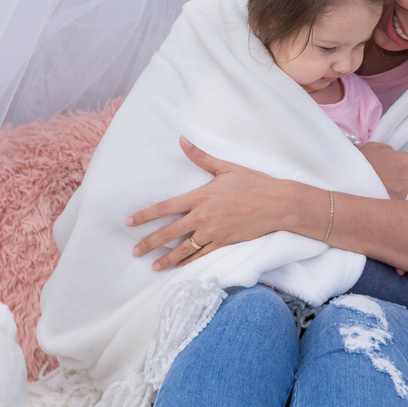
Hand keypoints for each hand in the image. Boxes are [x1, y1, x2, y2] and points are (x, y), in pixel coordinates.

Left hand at [126, 137, 290, 270]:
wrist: (278, 204)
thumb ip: (201, 157)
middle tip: (135, 252)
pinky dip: (188, 261)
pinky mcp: (224, 242)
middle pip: (170, 232)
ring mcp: (214, 232)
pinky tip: (178, 266)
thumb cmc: (254, 182)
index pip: (166, 207)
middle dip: (150, 243)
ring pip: (184, 248)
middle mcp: (203, 216)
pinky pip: (202, 254)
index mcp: (201, 196)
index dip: (146, 216)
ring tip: (152, 266)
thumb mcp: (226, 167)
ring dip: (166, 258)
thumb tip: (182, 140)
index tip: (129, 223)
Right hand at [359, 142, 407, 199]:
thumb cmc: (363, 162)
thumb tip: (392, 154)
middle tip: (388, 180)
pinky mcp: (402, 203)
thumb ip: (388, 149)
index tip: (392, 170)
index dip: (401, 167)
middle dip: (402, 179)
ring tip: (386, 190)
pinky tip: (386, 197)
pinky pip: (403, 201)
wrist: (353, 180)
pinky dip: (396, 200)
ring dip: (400, 190)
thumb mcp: (374, 147)